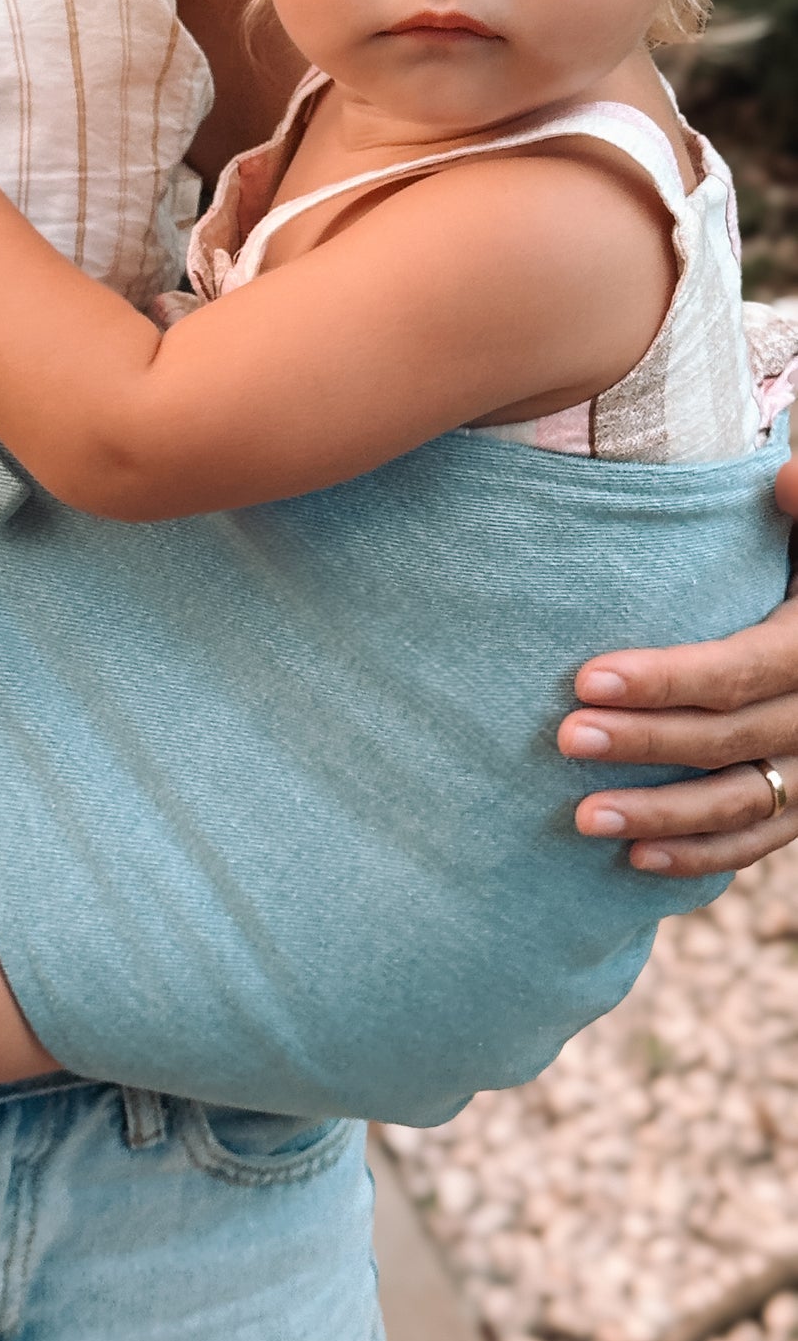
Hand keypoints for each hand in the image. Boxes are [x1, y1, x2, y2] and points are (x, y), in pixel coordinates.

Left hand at [562, 458, 797, 877]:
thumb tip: (779, 478)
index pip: (740, 672)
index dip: (666, 680)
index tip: (587, 679)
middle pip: (728, 738)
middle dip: (644, 743)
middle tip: (563, 738)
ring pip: (739, 802)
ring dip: (661, 816)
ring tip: (582, 817)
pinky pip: (757, 839)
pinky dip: (700, 855)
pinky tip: (633, 861)